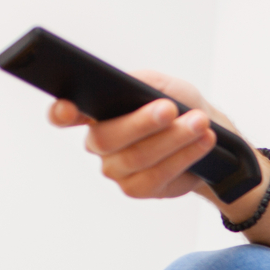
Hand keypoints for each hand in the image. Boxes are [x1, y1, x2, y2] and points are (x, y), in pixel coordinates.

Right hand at [48, 70, 263, 216]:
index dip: (61, 113)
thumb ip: (140, 81)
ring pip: (138, 156)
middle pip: (106, 138)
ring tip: (199, 123)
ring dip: (173, 138)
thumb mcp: (161, 83)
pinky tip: (203, 142)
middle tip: (170, 108)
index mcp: (94, 113)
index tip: (69, 107)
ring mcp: (116, 170)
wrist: (207, 133)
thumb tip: (127, 85)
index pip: (64, 116)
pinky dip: (184, 156)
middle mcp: (98, 144)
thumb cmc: (178, 104)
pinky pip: (157, 175)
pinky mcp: (138, 189)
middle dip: (141, 123)